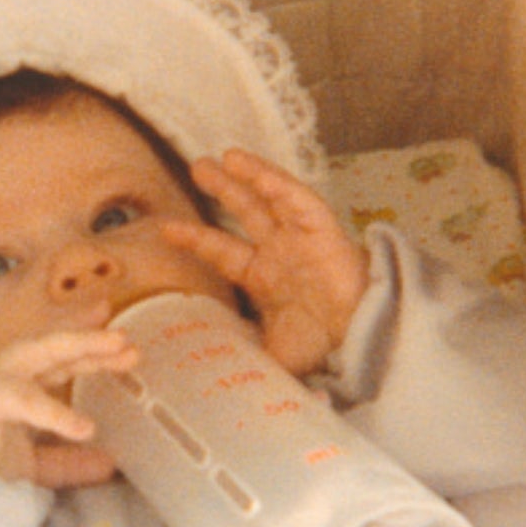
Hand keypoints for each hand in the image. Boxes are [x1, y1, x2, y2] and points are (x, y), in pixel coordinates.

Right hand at [0, 329, 137, 487]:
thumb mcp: (32, 468)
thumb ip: (66, 463)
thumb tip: (109, 463)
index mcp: (19, 388)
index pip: (60, 362)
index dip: (92, 351)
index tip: (128, 347)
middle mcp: (7, 376)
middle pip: (54, 350)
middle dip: (90, 341)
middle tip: (128, 342)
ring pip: (39, 353)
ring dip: (78, 345)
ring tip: (114, 348)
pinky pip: (20, 398)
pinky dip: (52, 412)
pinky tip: (82, 426)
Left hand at [163, 149, 368, 375]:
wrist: (359, 343)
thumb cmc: (319, 348)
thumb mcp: (268, 352)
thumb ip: (240, 351)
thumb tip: (207, 369)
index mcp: (264, 277)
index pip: (223, 251)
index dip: (196, 238)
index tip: (166, 228)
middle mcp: (281, 252)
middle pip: (246, 212)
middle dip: (224, 188)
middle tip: (198, 166)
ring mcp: (301, 239)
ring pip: (271, 199)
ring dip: (249, 176)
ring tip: (224, 157)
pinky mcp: (323, 232)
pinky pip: (299, 202)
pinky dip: (279, 186)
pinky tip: (256, 171)